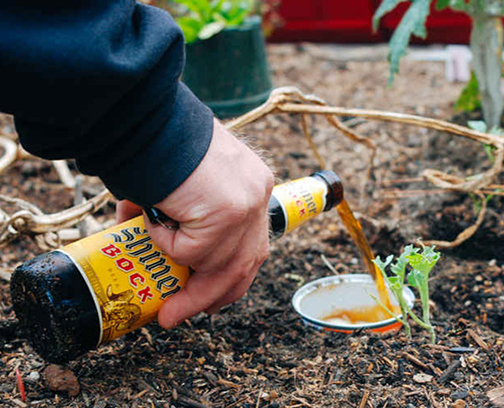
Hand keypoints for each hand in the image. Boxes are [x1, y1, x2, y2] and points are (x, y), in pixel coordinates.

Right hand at [117, 118, 273, 328]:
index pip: (253, 242)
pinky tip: (150, 221)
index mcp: (253, 184)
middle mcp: (257, 194)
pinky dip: (165, 245)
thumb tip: (150, 234)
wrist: (148, 118)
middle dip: (216, 295)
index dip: (235, 274)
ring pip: (220, 265)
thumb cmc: (158, 144)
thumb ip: (180, 212)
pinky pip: (190, 250)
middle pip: (246, 261)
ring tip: (166, 312)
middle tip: (187, 315)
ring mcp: (246, 204)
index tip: (216, 296)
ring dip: (190, 293)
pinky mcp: (227, 213)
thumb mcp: (184, 181)